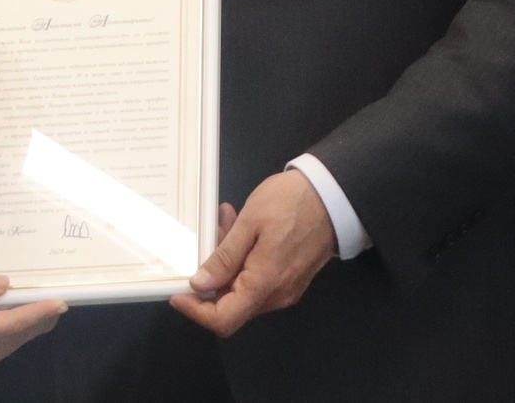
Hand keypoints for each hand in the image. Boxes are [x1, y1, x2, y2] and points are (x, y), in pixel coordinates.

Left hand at [170, 167, 336, 335]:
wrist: (335, 194)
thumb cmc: (292, 203)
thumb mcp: (250, 223)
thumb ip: (224, 258)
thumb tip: (200, 285)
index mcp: (264, 285)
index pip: (223, 320)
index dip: (195, 311)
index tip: (178, 292)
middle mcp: (276, 296)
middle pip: (230, 303)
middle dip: (211, 275)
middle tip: (208, 235)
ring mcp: (285, 288)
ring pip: (242, 287)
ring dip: (227, 260)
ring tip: (226, 220)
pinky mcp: (291, 277)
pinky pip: (258, 277)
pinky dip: (243, 258)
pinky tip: (242, 227)